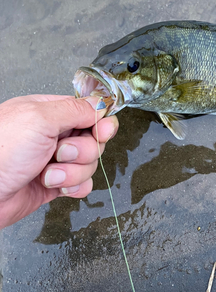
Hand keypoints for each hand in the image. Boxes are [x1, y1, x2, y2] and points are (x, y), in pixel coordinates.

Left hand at [0, 95, 118, 228]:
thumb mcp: (38, 119)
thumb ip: (74, 109)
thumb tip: (99, 105)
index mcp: (47, 112)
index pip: (88, 112)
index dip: (100, 122)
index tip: (101, 131)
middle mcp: (52, 135)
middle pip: (92, 139)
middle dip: (82, 150)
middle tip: (60, 152)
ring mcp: (54, 160)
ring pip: (89, 164)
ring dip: (73, 171)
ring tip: (49, 172)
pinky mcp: (55, 183)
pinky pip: (82, 184)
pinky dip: (74, 187)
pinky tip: (56, 186)